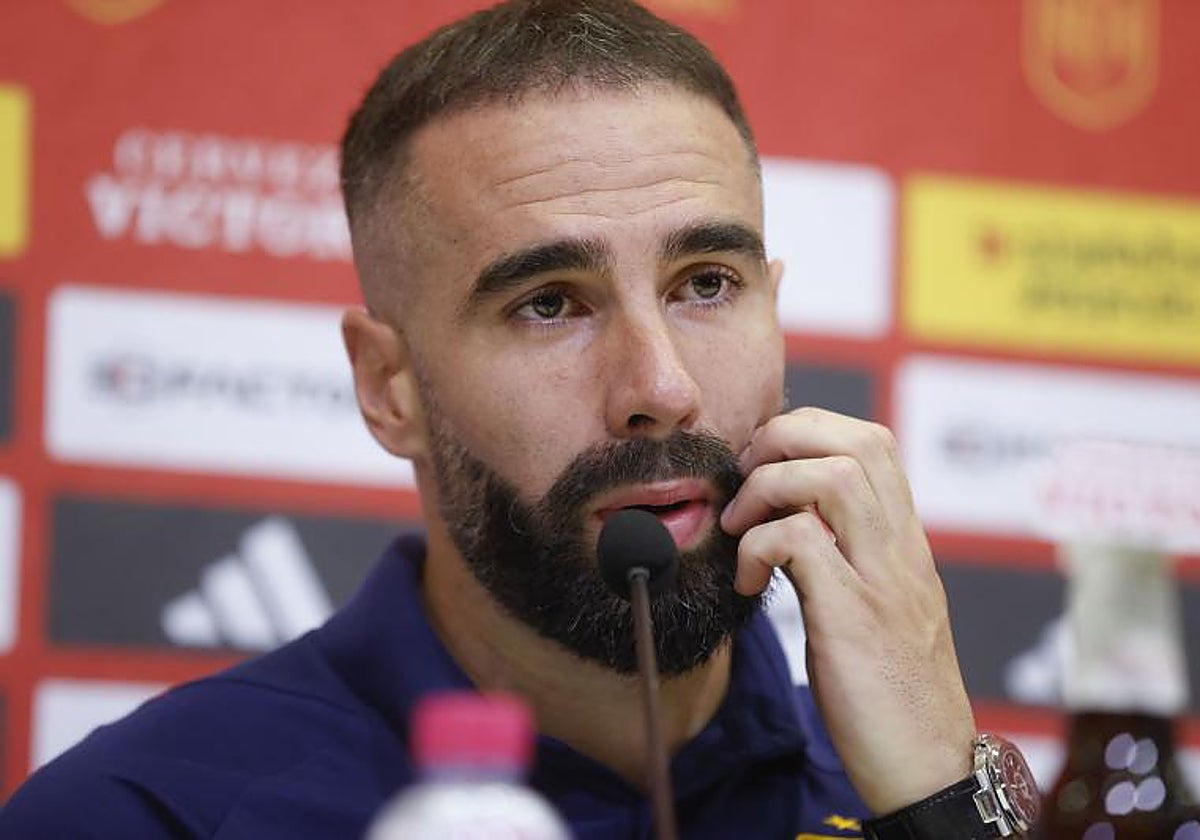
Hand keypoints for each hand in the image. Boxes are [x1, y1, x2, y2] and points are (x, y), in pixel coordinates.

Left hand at [720, 407, 974, 813]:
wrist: (929, 770)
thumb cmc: (892, 692)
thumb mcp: (873, 606)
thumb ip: (843, 555)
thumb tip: (787, 518)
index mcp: (904, 542)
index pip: (870, 441)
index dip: (806, 432)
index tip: (763, 467)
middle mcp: (901, 549)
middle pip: (857, 439)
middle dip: (784, 438)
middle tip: (745, 481)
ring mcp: (883, 579)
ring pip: (833, 476)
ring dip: (769, 485)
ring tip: (740, 527)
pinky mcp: (855, 617)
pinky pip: (799, 541)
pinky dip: (757, 546)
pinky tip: (747, 582)